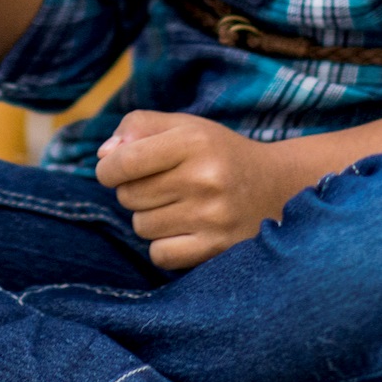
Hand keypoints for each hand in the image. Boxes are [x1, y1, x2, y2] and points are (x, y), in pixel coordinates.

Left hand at [95, 112, 306, 269]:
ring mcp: (213, 217)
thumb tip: (103, 156)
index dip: (109, 169)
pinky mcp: (218, 248)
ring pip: (141, 226)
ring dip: (151, 218)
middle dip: (135, 192)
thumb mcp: (185, 127)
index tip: (116, 171)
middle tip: (164, 186)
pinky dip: (164, 246)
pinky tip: (186, 230)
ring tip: (180, 207)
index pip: (124, 161)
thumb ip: (139, 127)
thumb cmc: (218, 154)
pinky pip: (159, 255)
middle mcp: (205, 177)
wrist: (278, 187)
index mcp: (193, 140)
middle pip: (128, 196)